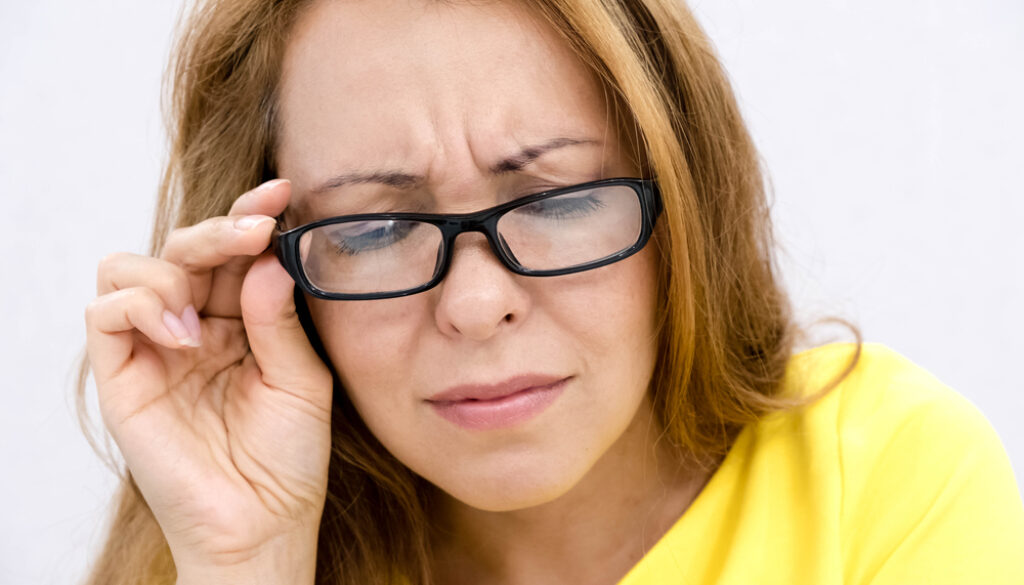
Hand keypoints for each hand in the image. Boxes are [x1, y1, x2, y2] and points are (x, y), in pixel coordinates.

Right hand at [85, 180, 330, 580]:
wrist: (263, 523)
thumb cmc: (288, 459)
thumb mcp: (301, 380)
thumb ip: (279, 319)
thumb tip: (266, 257)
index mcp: (240, 323)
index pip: (233, 255)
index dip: (250, 216)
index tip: (282, 191)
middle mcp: (193, 327)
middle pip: (183, 249)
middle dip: (218, 229)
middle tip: (255, 229)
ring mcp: (153, 350)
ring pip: (130, 267)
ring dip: (171, 267)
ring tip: (208, 311)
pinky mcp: (120, 377)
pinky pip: (105, 314)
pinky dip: (141, 306)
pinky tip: (184, 335)